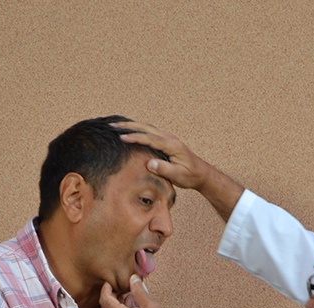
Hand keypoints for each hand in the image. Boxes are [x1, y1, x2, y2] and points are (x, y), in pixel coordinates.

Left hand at [100, 275, 181, 307]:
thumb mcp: (151, 307)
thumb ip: (139, 291)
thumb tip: (133, 279)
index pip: (106, 300)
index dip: (106, 288)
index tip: (111, 281)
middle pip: (107, 307)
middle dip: (112, 294)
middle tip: (121, 285)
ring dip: (118, 303)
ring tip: (130, 294)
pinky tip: (134, 306)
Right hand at [114, 121, 244, 220]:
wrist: (201, 173)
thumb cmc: (190, 176)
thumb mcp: (178, 176)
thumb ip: (164, 169)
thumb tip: (150, 164)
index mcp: (172, 145)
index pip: (150, 138)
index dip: (135, 137)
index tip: (121, 137)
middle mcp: (169, 138)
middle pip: (146, 128)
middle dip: (128, 125)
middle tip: (112, 125)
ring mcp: (167, 138)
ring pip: (147, 127)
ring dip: (131, 125)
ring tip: (116, 125)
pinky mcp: (166, 141)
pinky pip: (149, 131)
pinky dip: (138, 129)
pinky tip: (129, 130)